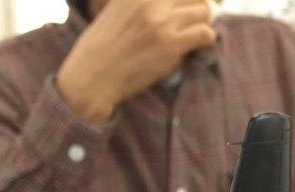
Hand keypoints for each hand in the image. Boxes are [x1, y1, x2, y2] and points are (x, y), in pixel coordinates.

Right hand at [56, 0, 215, 123]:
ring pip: (204, 11)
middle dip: (196, 9)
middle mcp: (150, 0)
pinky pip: (205, 34)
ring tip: (190, 38)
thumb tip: (167, 9)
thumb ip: (140, 5)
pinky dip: (204, 42)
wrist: (89, 80)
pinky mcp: (169, 43)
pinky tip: (193, 49)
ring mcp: (161, 21)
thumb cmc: (98, 53)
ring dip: (201, 25)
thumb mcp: (114, 12)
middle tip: (190, 26)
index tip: (183, 10)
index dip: (184, 0)